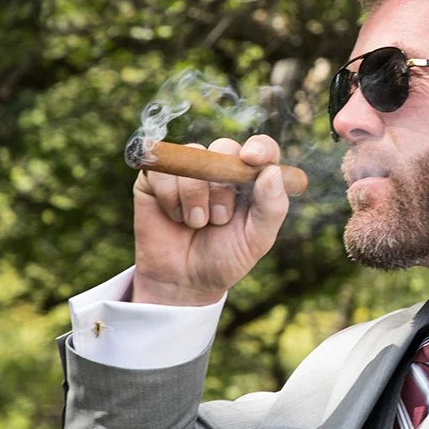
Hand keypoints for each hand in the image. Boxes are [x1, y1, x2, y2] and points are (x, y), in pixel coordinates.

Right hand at [132, 135, 288, 305]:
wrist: (183, 282)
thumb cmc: (224, 259)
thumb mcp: (256, 241)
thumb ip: (271, 208)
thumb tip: (271, 171)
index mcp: (251, 181)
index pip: (263, 149)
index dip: (260, 147)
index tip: (252, 158)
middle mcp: (221, 170)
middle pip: (225, 147)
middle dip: (223, 187)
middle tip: (220, 219)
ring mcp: (188, 170)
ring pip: (194, 157)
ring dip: (195, 195)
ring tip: (197, 223)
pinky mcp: (157, 176)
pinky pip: (164, 169)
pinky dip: (170, 197)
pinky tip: (174, 216)